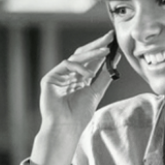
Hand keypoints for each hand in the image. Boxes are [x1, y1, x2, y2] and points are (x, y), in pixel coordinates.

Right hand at [30, 31, 120, 164]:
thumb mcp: (95, 92)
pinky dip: (79, 67)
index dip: (102, 51)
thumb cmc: (79, 115)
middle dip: (97, 45)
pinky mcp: (50, 78)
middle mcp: (69, 75)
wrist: (66, 128)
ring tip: (105, 50)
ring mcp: (59, 76)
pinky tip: (88, 74)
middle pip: (83, 55)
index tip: (113, 41)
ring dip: (92, 53)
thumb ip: (104, 76)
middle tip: (109, 36)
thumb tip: (114, 60)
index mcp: (80, 79)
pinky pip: (66, 64)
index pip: (92, 61)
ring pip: (76, 57)